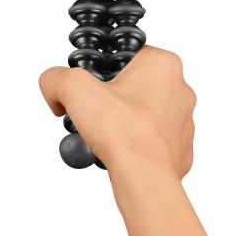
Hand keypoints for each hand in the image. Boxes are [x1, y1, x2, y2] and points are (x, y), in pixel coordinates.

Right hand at [39, 46, 196, 177]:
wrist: (144, 179)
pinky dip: (136, 143)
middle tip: (97, 112)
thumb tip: (52, 84)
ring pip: (144, 111)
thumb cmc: (123, 133)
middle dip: (112, 97)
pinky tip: (122, 150)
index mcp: (163, 64)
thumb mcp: (75, 90)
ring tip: (108, 134)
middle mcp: (180, 88)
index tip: (93, 86)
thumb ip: (56, 78)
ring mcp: (184, 119)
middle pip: (134, 84)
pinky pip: (152, 138)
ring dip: (124, 120)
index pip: (126, 55)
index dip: (103, 70)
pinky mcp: (181, 146)